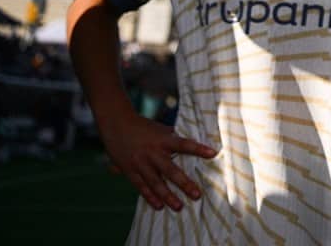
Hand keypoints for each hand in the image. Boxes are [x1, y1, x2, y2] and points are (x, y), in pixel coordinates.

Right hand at [100, 110, 216, 210]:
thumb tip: (194, 139)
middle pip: (170, 170)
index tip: (213, 153)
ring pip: (156, 182)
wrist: (116, 124)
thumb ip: (174, 137)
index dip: (199, 149)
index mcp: (163, 139)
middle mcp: (152, 152)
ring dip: (168, 196)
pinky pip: (141, 186)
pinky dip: (150, 197)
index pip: (184, 144)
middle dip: (184, 184)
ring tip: (179, 207)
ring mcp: (140, 163)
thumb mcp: (160, 128)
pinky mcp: (129, 170)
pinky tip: (159, 206)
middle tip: (197, 195)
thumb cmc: (144, 126)